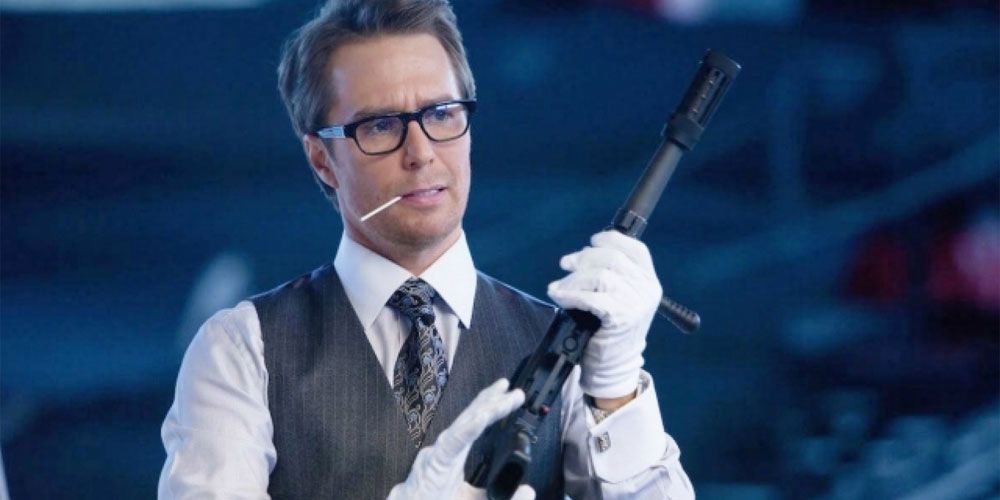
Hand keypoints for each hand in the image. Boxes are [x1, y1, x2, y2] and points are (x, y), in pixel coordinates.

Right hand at [387, 379, 535, 499]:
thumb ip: (498, 495)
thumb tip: (528, 490)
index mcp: (453, 457)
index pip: (475, 425)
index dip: (491, 408)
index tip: (509, 396)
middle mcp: (445, 451)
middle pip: (470, 418)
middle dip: (491, 400)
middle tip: (512, 388)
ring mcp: (437, 455)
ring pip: (464, 425)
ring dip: (485, 410)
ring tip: (503, 397)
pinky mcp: (433, 464)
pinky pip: (453, 442)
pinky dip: (468, 428)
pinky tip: (483, 415)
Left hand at [547, 230, 661, 399]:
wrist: (614, 365)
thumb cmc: (609, 329)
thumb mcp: (618, 297)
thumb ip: (610, 274)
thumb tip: (582, 254)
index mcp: (649, 280)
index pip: (636, 249)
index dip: (611, 239)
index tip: (591, 241)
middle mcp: (648, 289)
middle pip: (613, 258)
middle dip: (584, 258)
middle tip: (565, 264)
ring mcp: (638, 303)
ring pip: (600, 275)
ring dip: (573, 279)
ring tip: (558, 287)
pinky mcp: (623, 317)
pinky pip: (591, 297)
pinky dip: (570, 295)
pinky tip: (559, 297)